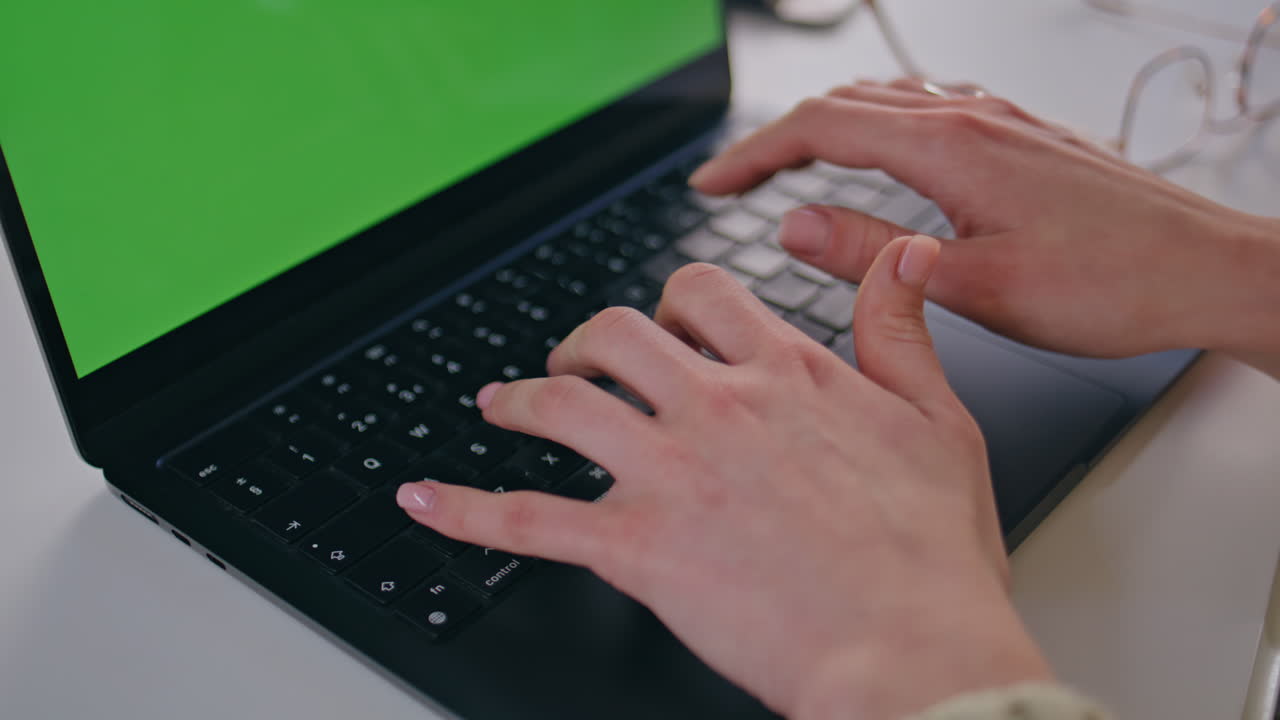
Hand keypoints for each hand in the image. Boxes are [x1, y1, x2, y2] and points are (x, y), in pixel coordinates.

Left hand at [397, 235, 1051, 718]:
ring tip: (498, 404)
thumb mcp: (939, 420)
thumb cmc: (930, 556)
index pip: (702, 294)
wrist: (910, 651)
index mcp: (786, 373)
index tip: (665, 320)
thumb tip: (904, 252)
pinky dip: (465, 508)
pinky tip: (423, 500)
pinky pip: (526, 519)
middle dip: (582, 340)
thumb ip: (903, 328)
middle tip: (572, 362)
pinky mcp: (635, 547)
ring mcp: (669, 472)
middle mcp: (717, 406)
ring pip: (561, 403)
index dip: (672, 299)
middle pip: (615, 332)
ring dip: (519, 398)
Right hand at [691, 79, 1279, 361]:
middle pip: (845, 104)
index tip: (710, 184)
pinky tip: (881, 155)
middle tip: (734, 181)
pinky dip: (877, 126)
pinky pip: (928, 110)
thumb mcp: (974, 283)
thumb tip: (793, 225)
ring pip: (886, 102)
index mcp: (952, 147)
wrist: (1206, 271)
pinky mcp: (1022, 137)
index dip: (752, 155)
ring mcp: (1001, 121)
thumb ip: (873, 253)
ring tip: (788, 167)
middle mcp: (973, 118)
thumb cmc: (1112, 283)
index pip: (819, 128)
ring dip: (826, 127)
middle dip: (778, 139)